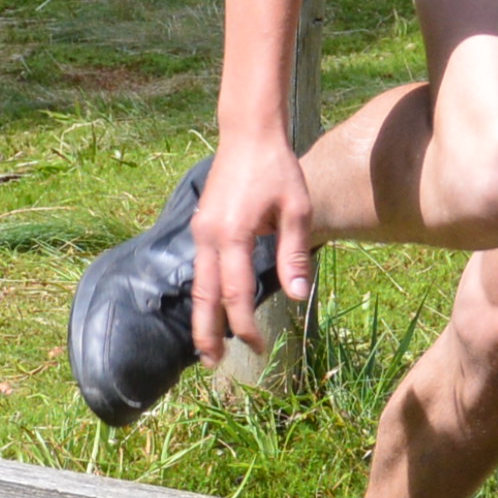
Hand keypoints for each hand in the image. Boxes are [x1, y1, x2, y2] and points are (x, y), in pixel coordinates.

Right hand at [190, 137, 316, 364]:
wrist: (248, 133)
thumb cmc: (278, 169)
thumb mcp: (297, 210)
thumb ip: (295, 255)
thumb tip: (300, 297)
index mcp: (232, 235)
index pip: (236, 294)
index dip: (245, 325)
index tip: (258, 347)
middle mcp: (208, 237)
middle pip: (204, 297)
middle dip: (208, 333)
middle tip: (214, 364)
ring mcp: (200, 230)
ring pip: (196, 285)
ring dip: (202, 316)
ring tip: (208, 345)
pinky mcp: (200, 225)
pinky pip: (199, 268)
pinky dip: (204, 293)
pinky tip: (212, 307)